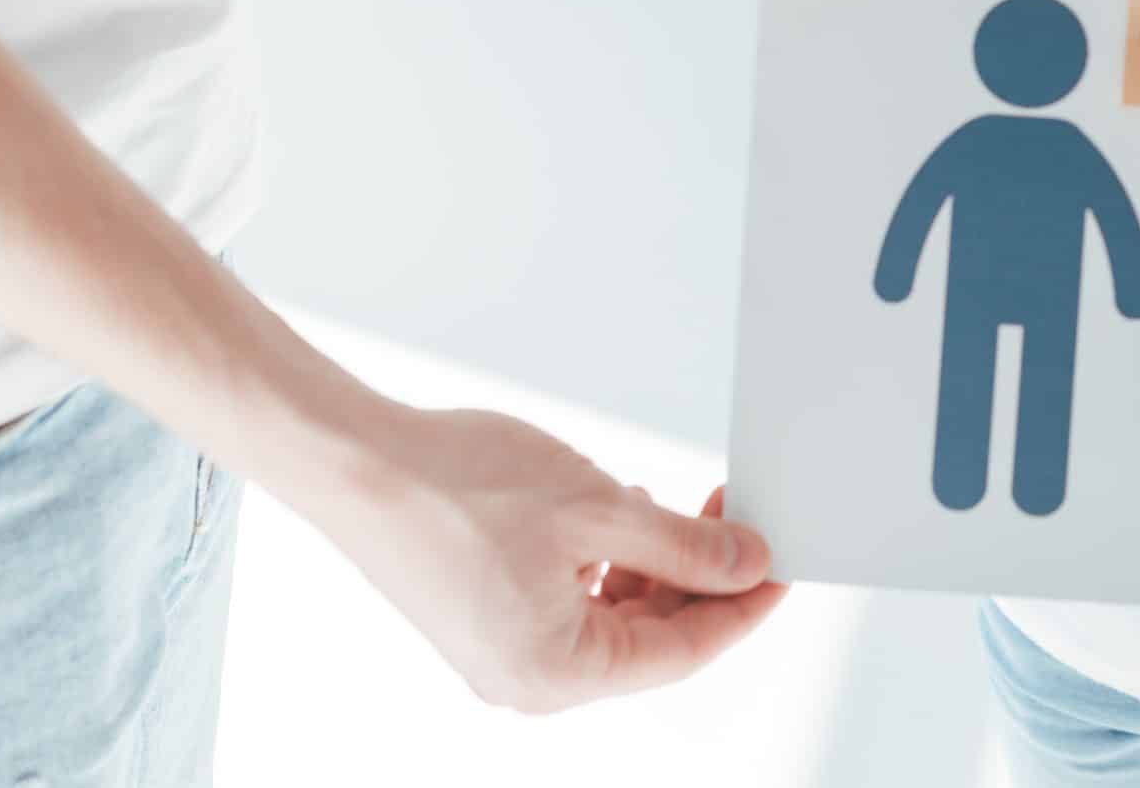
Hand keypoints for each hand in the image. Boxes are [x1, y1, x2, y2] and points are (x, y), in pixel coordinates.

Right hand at [314, 404, 787, 713]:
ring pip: (615, 615)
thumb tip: (745, 565)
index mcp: (556, 674)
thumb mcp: (602, 510)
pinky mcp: (487, 614)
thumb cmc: (456, 486)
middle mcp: (528, 678)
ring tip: (688, 504)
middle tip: (742, 517)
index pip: (684, 652)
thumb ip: (685, 546)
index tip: (784, 566)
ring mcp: (503, 650)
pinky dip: (611, 559)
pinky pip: (575, 599)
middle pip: (650, 637)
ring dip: (658, 562)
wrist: (354, 460)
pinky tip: (627, 509)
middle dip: (702, 576)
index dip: (743, 606)